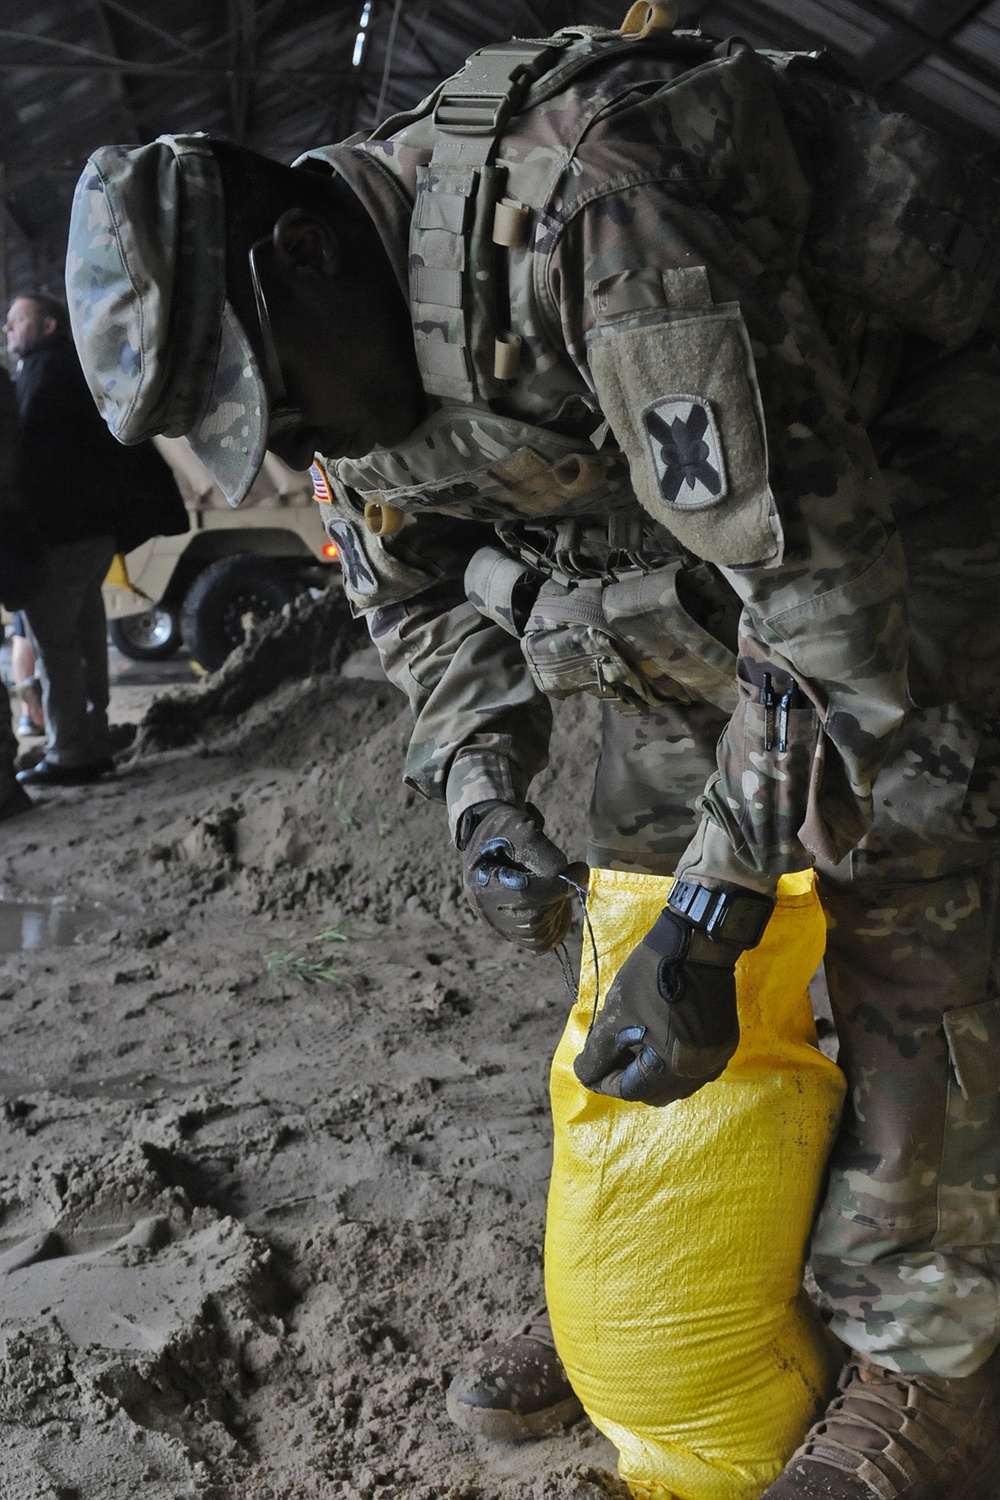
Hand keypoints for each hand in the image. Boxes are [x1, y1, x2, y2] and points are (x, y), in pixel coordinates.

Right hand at [458, 801, 587, 953]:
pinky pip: (539, 942)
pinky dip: (556, 926)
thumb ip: (536, 847)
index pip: (524, 895)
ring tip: (560, 887)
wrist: (493, 839)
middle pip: (531, 921)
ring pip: (537, 936)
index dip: (556, 886)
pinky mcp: (511, 929)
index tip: (579, 869)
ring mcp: (498, 922)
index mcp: (481, 882)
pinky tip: (559, 903)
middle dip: (559, 898)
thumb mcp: (518, 827)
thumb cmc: (505, 831)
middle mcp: (485, 909)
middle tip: (574, 875)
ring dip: (558, 912)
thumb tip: (560, 872)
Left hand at [573, 882, 773, 1105]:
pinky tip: (662, 1046)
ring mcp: (716, 1057)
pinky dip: (675, 1064)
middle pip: (654, 1092)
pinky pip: (696, 1068)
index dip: (604, 1081)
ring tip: (634, 1050)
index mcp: (671, 1067)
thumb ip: (598, 1052)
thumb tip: (586, 1075)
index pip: (630, 1089)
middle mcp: (698, 1071)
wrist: (696, 944)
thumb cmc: (651, 978)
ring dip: (652, 1074)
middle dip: (628, 1078)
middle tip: (610, 1058)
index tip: (589, 1069)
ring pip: (677, 1084)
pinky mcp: (726, 1042)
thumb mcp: (616, 1014)